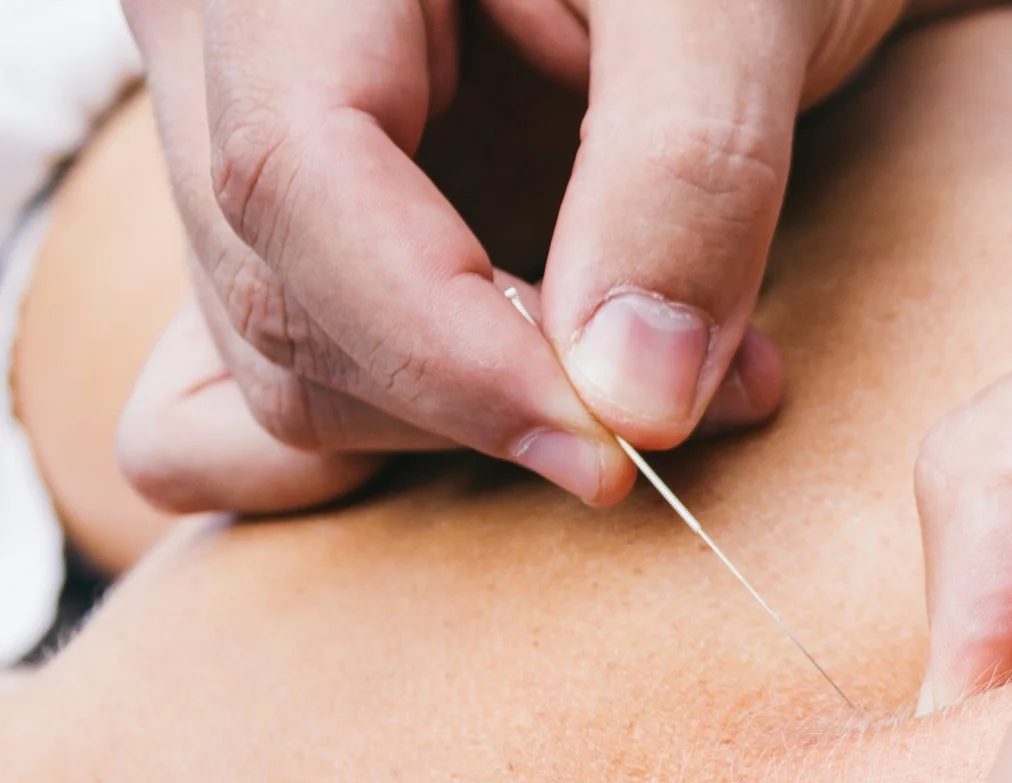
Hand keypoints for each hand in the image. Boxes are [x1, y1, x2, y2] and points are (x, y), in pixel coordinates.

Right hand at [116, 0, 934, 513]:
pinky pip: (223, 391)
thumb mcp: (738, 10)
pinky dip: (382, 443)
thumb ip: (690, 174)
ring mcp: (223, 129)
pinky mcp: (286, 219)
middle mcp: (213, 31)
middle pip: (278, 291)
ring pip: (275, 358)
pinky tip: (526, 419)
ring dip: (476, 427)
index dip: (450, 350)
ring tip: (685, 379)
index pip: (290, 177)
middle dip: (489, 398)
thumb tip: (633, 400)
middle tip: (699, 401)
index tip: (616, 449)